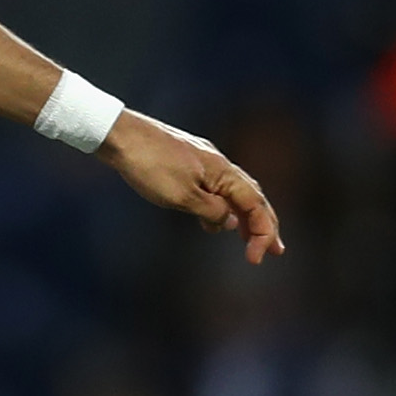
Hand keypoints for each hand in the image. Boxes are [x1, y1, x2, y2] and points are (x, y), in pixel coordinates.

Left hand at [98, 111, 284, 263]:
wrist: (120, 135)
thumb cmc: (149, 165)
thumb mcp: (182, 197)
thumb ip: (211, 212)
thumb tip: (229, 222)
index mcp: (224, 173)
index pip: (256, 205)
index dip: (263, 233)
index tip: (257, 259)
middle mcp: (220, 165)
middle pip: (252, 198)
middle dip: (265, 226)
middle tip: (275, 251)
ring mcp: (204, 162)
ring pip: (233, 193)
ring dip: (244, 218)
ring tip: (248, 241)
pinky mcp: (188, 163)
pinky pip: (214, 189)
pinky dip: (220, 208)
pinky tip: (212, 224)